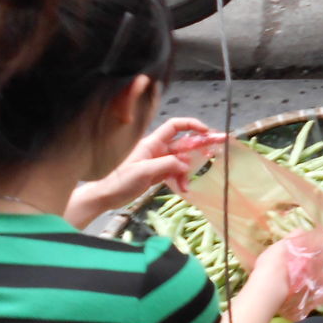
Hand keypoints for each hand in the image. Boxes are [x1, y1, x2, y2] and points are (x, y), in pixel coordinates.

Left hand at [67, 118, 225, 225]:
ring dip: (188, 171)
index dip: (192, 125)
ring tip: (188, 183)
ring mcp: (158, 162)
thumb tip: (186, 164)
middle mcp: (157, 150)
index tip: (206, 132)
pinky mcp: (157, 174)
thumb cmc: (118, 181)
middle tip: (219, 147)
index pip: (175, 127)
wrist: (104, 197)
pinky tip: (183, 189)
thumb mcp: (144, 171)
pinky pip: (175, 173)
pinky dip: (181, 180)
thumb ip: (167, 164)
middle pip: (183, 143)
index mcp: (152, 144)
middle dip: (200, 145)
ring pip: (181, 161)